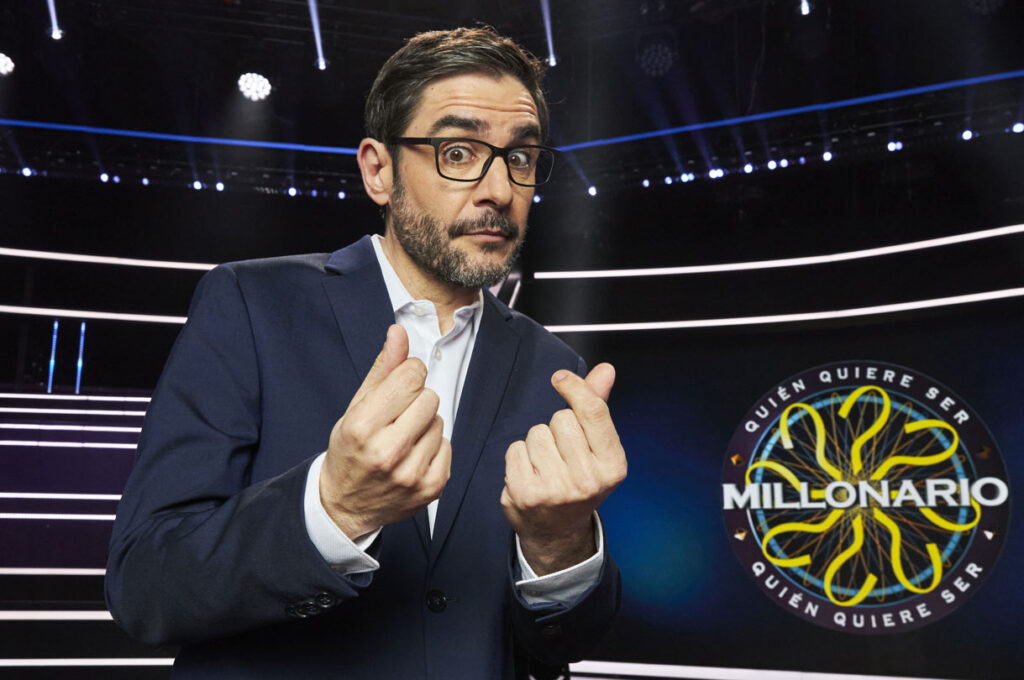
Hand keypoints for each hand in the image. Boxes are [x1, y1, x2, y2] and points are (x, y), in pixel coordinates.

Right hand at [320, 324, 450, 539]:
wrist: (345, 504)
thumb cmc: (350, 449)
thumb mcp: (356, 406)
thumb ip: (382, 368)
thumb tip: (398, 331)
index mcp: (363, 427)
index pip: (410, 377)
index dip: (408, 375)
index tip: (399, 386)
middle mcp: (387, 453)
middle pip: (430, 398)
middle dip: (416, 401)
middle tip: (396, 418)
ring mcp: (411, 473)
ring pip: (440, 421)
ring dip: (424, 425)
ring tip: (402, 439)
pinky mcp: (431, 487)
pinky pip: (447, 445)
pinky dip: (433, 447)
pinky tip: (412, 456)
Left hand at [500, 363, 626, 574]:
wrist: (558, 531)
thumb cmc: (579, 481)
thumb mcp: (598, 449)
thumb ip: (598, 407)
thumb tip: (605, 370)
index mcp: (612, 466)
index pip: (593, 412)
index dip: (576, 388)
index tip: (561, 378)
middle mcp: (587, 480)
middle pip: (561, 419)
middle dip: (558, 427)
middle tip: (563, 452)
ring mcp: (555, 489)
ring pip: (536, 432)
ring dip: (537, 443)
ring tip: (547, 465)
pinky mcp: (525, 494)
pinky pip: (515, 448)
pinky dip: (519, 456)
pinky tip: (531, 474)